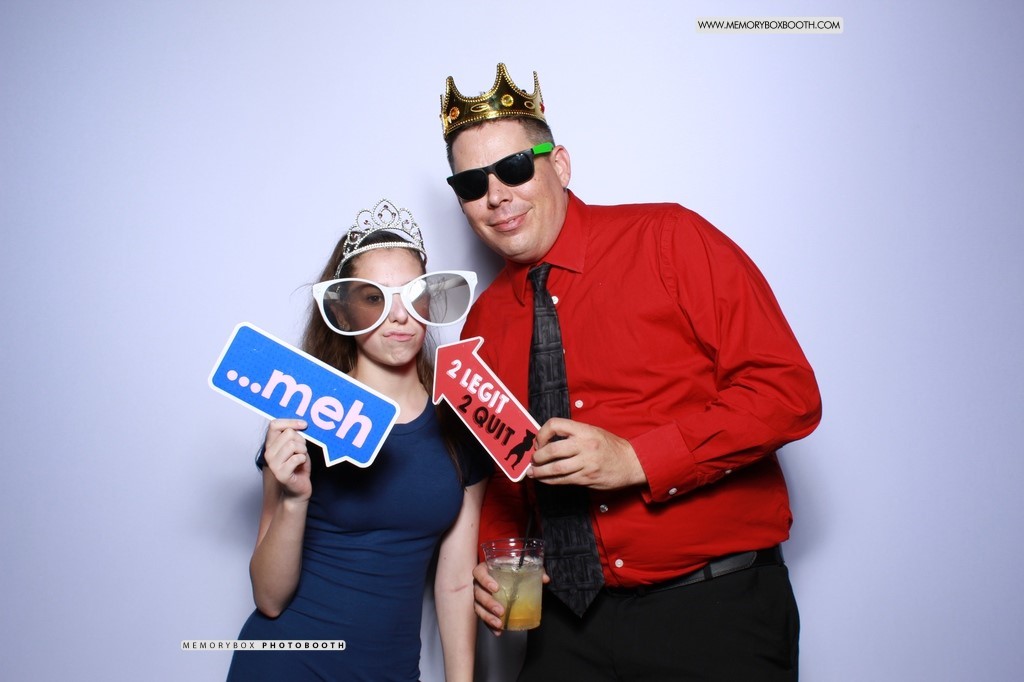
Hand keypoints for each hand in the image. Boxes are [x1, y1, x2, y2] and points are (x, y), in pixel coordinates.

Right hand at [263, 419, 311, 500]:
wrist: (298, 490)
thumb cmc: (298, 467)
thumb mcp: (296, 447)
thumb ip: (294, 436)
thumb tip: (301, 424)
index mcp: (271, 444)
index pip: (274, 424)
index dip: (290, 422)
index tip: (304, 425)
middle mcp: (268, 453)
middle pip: (289, 433)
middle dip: (301, 440)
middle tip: (302, 451)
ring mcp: (273, 464)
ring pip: (293, 444)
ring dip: (303, 450)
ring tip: (301, 458)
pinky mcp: (281, 473)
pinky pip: (297, 458)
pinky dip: (303, 460)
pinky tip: (300, 466)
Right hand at [472, 560, 548, 635]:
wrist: (504, 574)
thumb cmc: (509, 568)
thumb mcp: (521, 566)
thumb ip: (533, 570)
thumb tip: (545, 579)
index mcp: (485, 570)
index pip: (479, 573)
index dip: (485, 580)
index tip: (496, 588)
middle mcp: (479, 583)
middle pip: (478, 593)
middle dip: (489, 603)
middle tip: (501, 610)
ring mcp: (479, 596)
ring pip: (478, 607)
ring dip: (488, 616)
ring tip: (499, 623)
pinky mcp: (482, 607)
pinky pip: (483, 617)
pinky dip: (490, 625)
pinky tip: (498, 631)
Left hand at [526, 418, 646, 489]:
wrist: (631, 462)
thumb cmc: (611, 446)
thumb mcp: (593, 431)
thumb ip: (573, 434)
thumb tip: (548, 441)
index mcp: (584, 430)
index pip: (555, 425)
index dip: (542, 434)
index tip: (539, 442)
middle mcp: (585, 445)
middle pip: (552, 450)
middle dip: (537, 457)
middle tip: (533, 460)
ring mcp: (586, 463)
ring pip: (556, 468)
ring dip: (540, 472)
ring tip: (533, 472)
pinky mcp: (587, 478)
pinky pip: (563, 480)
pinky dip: (550, 480)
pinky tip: (545, 479)